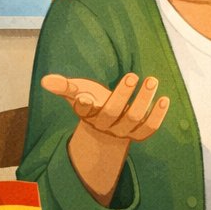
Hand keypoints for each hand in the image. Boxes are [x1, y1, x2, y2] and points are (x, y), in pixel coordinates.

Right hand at [41, 72, 170, 143]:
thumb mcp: (78, 91)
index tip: (85, 96)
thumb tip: (46, 81)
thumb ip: (65, 86)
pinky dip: (157, 115)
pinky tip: (164, 99)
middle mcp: (104, 125)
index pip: (83, 111)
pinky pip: (149, 128)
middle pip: (112, 113)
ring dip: (143, 101)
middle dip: (121, 95)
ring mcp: (123, 131)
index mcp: (87, 114)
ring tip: (152, 80)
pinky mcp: (139, 134)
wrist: (107, 125)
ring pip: (133, 119)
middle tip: (132, 75)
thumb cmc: (92, 101)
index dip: (83, 105)